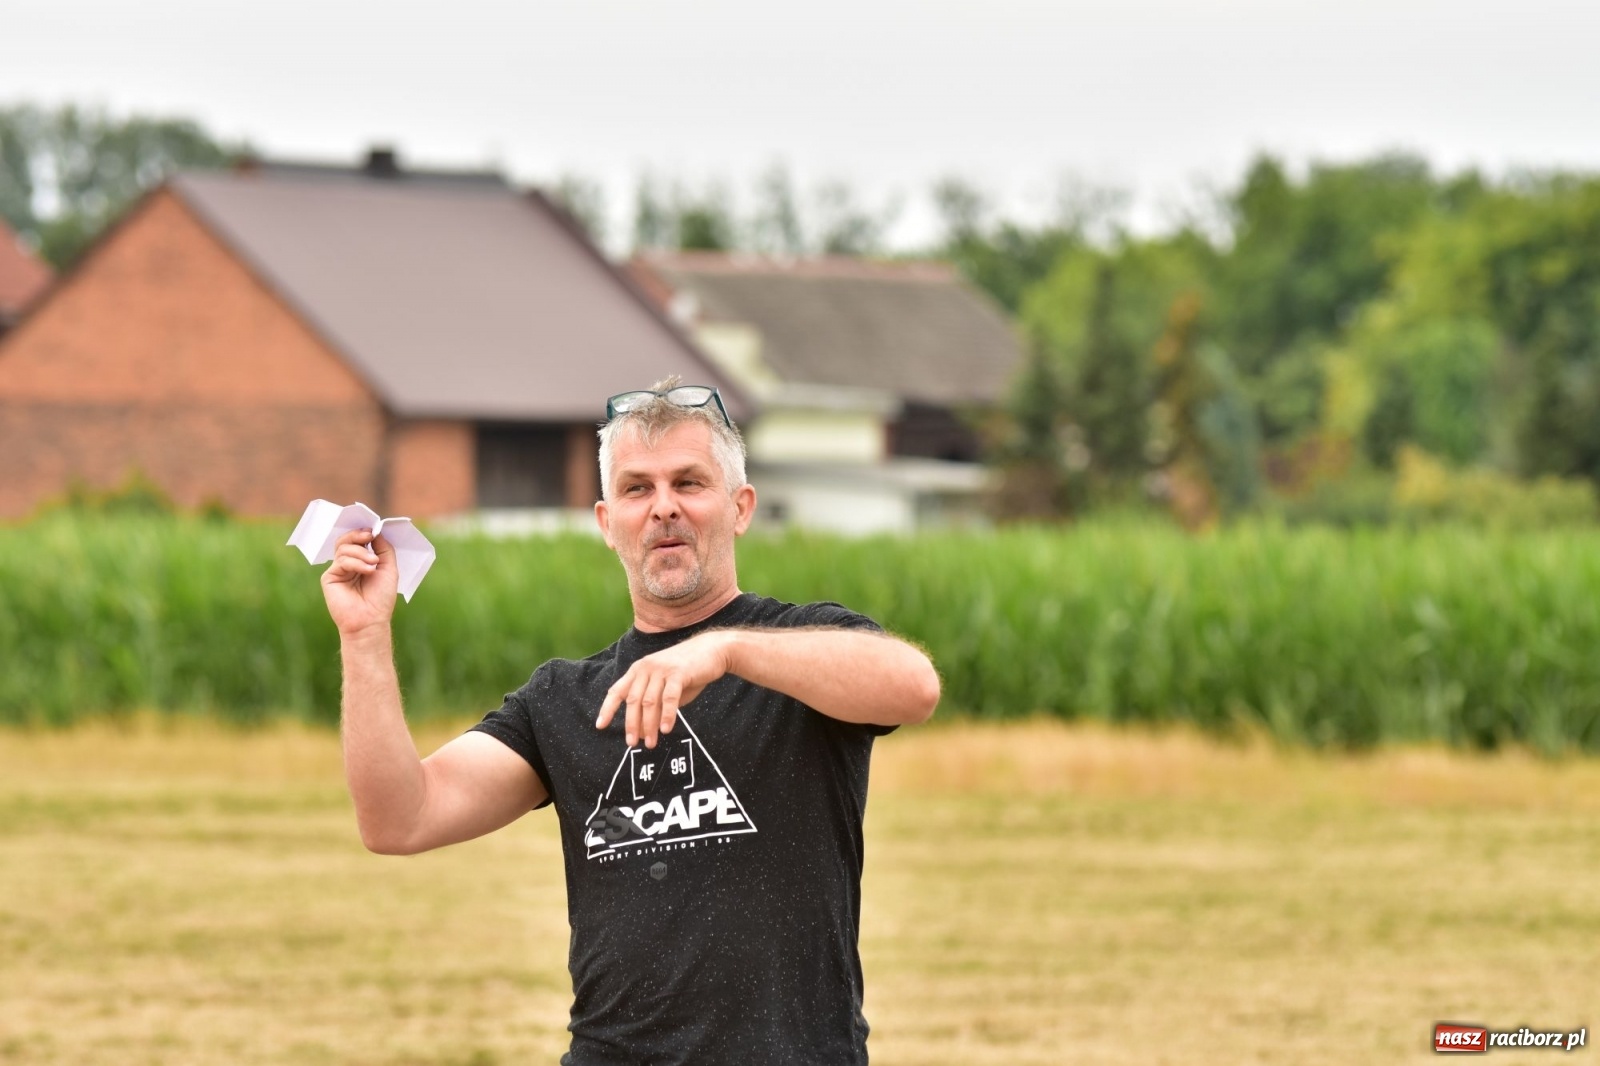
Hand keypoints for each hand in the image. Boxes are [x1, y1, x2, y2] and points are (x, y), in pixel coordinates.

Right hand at [320, 529, 397, 637]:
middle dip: (358, 535)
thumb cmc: (381, 598)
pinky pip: (341, 561)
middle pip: (346, 540)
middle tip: (370, 535)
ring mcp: (338, 570)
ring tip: (373, 564)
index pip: (357, 540)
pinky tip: (368, 570)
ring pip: (344, 548)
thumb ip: (383, 548)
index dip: (363, 532)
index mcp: (361, 561)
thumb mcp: (389, 568)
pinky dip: (356, 563)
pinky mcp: (329, 577)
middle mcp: (348, 564)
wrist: (371, 620)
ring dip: (361, 553)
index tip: (373, 529)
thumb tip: (377, 531)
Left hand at [596, 631, 735, 748]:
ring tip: (650, 743)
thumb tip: (644, 729)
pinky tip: (665, 730)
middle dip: (631, 725)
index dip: (607, 708)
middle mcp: (646, 668)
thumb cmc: (687, 671)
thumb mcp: (665, 687)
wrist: (711, 650)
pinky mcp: (678, 673)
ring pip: (649, 702)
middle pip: (633, 701)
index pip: (617, 690)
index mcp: (638, 670)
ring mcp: (661, 669)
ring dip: (649, 725)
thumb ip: (654, 703)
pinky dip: (666, 716)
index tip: (600, 726)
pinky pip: (669, 698)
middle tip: (632, 743)